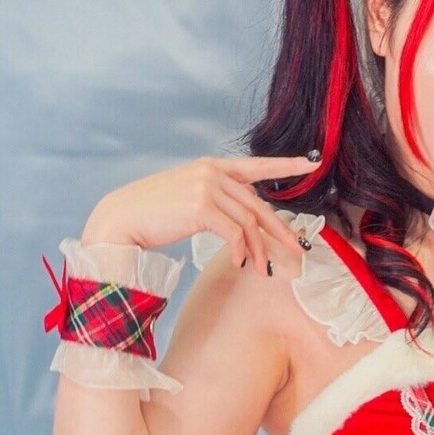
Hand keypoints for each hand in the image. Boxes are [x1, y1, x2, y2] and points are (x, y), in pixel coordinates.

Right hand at [82, 155, 317, 272]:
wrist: (123, 218)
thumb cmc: (154, 214)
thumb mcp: (190, 199)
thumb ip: (217, 200)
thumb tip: (245, 222)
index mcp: (211, 167)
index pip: (256, 165)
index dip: (285, 165)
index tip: (310, 164)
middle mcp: (212, 172)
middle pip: (258, 204)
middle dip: (279, 230)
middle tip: (296, 249)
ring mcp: (207, 187)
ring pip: (248, 222)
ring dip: (258, 250)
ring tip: (261, 270)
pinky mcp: (201, 207)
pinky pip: (235, 233)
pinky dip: (241, 251)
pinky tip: (239, 263)